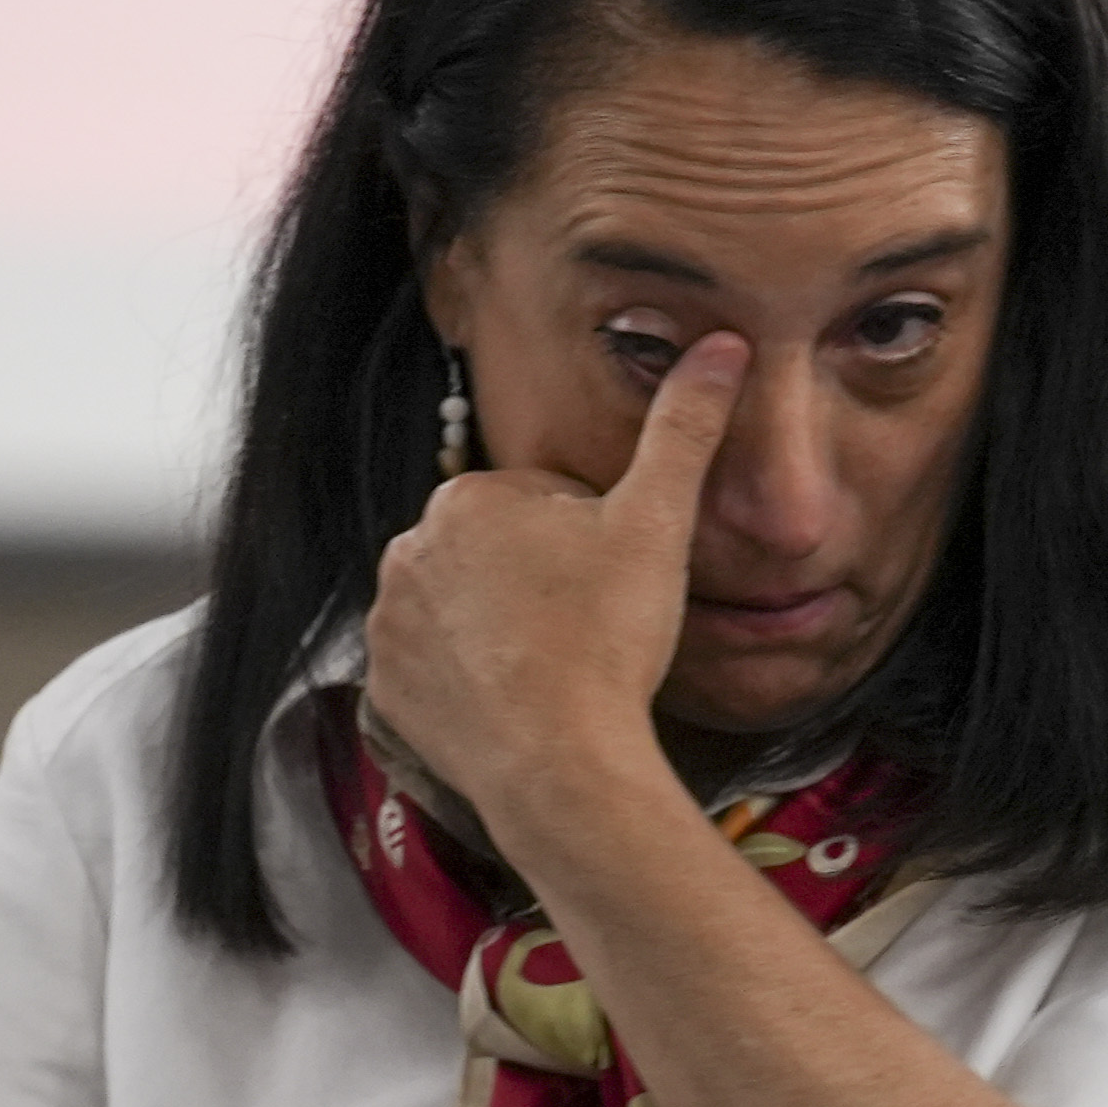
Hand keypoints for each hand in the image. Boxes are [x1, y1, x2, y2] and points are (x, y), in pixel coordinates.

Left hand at [364, 333, 746, 842]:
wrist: (559, 762)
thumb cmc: (609, 641)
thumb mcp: (657, 523)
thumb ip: (685, 429)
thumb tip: (723, 345)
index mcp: (466, 498)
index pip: (536, 503)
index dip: (587, 543)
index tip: (609, 586)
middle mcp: (407, 551)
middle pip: (492, 557)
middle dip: (535, 582)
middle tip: (587, 630)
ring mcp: (387, 625)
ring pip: (458, 612)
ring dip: (497, 631)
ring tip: (552, 669)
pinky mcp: (384, 690)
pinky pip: (428, 673)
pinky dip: (464, 685)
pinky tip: (512, 702)